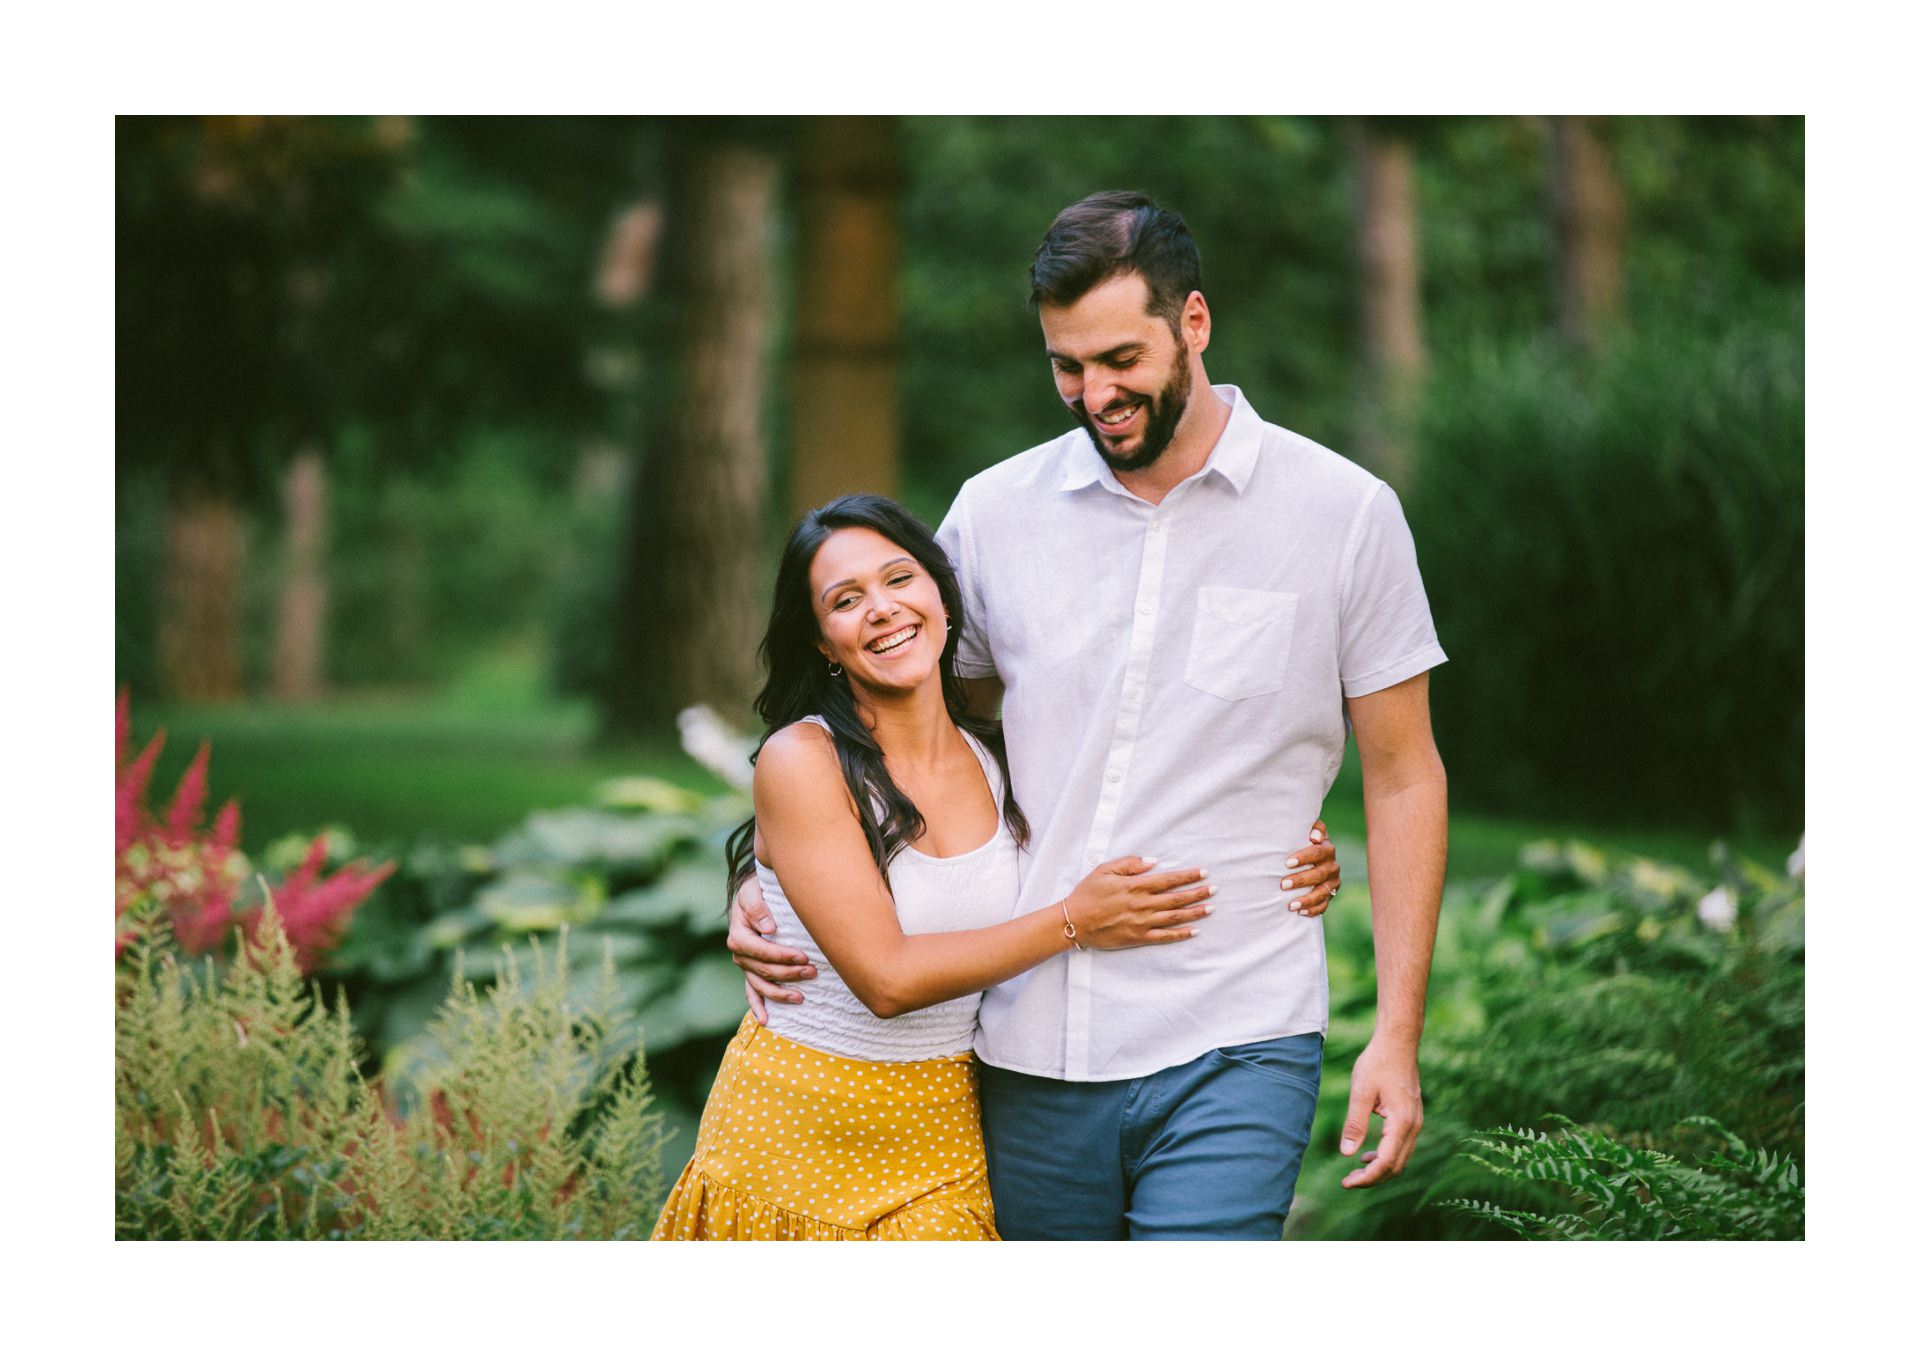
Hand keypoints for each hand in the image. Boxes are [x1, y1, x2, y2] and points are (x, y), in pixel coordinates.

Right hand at [726, 875, 816, 1023]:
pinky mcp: (751, 972)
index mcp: (739, 935)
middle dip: (789, 974)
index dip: (781, 956)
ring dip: (780, 994)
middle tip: (813, 972)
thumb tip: (769, 928)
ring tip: (801, 997)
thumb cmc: (759, 891)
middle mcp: (740, 954)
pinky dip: (757, 1007)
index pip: (760, 951)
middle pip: (764, 970)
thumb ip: (759, 908)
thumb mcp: (754, 892)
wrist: (757, 894)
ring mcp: (745, 965)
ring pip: (761, 985)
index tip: (803, 957)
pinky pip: (752, 992)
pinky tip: (766, 1020)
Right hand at [1064, 856, 1214, 949]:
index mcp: (1135, 886)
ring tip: (1211, 908)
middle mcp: (1142, 905)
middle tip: (1215, 889)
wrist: (1074, 921)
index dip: (1188, 876)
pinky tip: (1194, 931)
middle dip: (1198, 893)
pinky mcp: (1138, 938)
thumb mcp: (1104, 870)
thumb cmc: (1088, 893)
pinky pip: (1164, 937)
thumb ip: (1129, 864)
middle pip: (1176, 899)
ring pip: (1174, 918)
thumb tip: (1153, 861)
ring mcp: (1141, 923)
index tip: (1204, 872)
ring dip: (1195, 912)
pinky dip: (1180, 934)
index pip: (1168, 880)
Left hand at [1281, 819, 1341, 916]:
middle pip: (1319, 875)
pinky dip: (1313, 910)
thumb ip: (1313, 827)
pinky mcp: (1329, 895)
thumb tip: (1315, 836)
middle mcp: (1332, 867)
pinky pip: (1324, 906)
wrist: (1311, 856)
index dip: (1304, 858)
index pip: (1318, 853)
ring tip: (1290, 905)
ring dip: (1307, 900)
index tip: (1287, 863)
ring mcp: (1332, 883)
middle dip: (1301, 880)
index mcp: (1327, 850)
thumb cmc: (1303, 841)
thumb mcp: (1306, 831)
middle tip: (1283, 884)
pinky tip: (1300, 912)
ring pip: (1322, 893)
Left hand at [1338, 1035, 1423, 1188]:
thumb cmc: (1378, 1063)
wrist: (1398, 1042)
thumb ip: (1355, 1123)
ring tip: (1355, 1171)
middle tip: (1347, 1181)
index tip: (1346, 1183)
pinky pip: (1401, 1147)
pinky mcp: (1412, 1118)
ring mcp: (1415, 1123)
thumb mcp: (1361, 1092)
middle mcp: (1413, 1127)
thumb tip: (1346, 1154)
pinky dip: (1386, 1156)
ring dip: (1379, 1169)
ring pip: (1400, 1159)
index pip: (1386, 1163)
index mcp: (1401, 1122)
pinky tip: (1367, 1155)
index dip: (1366, 1178)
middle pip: (1396, 1167)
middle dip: (1372, 1178)